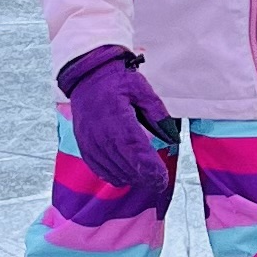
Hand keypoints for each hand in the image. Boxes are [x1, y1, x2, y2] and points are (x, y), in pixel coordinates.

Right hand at [56, 43, 171, 201]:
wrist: (86, 74)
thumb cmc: (117, 80)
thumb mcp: (142, 88)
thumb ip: (157, 113)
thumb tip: (173, 138)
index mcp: (116, 116)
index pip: (135, 150)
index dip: (149, 168)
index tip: (162, 179)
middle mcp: (100, 132)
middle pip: (124, 164)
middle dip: (143, 177)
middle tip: (159, 182)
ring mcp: (89, 141)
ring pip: (111, 170)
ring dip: (130, 177)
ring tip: (145, 178)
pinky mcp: (83, 145)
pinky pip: (98, 168)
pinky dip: (113, 175)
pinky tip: (126, 175)